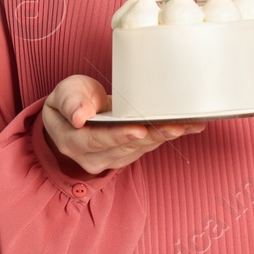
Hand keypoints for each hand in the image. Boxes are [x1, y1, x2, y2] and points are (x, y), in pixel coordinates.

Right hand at [42, 75, 206, 176]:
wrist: (76, 115)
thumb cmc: (71, 100)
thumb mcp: (64, 94)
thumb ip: (70, 102)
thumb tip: (79, 117)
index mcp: (73, 142)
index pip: (97, 140)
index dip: (119, 136)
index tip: (139, 129)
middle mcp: (94, 157)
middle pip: (126, 147)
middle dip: (152, 136)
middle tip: (175, 126)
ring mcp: (113, 159)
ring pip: (141, 148)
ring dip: (165, 136)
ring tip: (188, 124)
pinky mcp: (129, 154)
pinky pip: (149, 145)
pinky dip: (167, 134)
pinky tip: (189, 126)